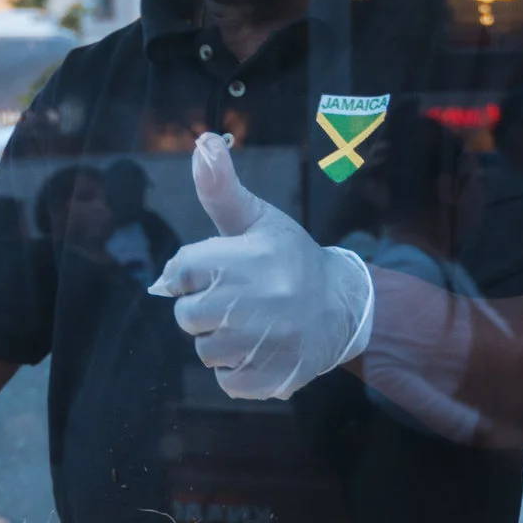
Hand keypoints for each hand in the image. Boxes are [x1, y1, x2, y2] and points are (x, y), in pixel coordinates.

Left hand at [148, 134, 372, 399]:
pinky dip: (238, 369)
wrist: (344, 307)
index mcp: (245, 259)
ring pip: (204, 350)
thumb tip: (202, 142)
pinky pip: (226, 379)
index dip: (194, 273)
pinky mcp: (269, 378)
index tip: (220, 271)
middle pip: (186, 316)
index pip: (178, 271)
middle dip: (205, 307)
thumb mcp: (259, 220)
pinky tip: (261, 348)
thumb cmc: (291, 260)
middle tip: (239, 299)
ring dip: (222, 340)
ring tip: (254, 323)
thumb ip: (221, 189)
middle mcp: (251, 302)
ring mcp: (261, 344)